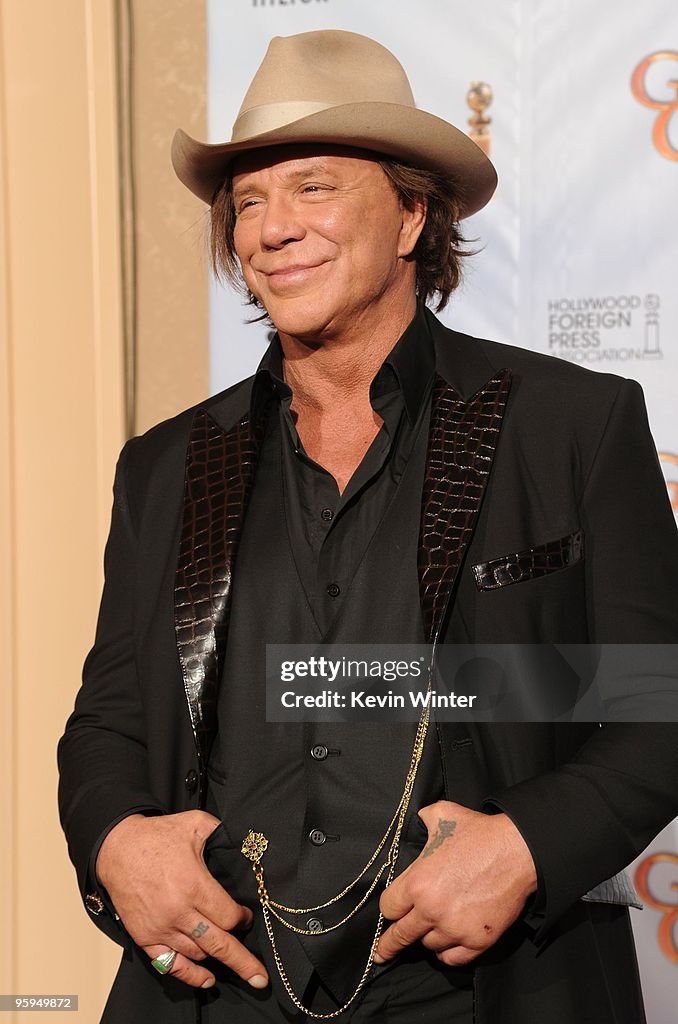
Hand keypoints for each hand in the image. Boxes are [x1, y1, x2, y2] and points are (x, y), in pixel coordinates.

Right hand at [95, 811, 268, 989]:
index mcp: (194, 885)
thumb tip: (246, 843)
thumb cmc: (156, 836)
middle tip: (260, 976)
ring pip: (198, 954)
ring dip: (218, 958)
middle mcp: (179, 912)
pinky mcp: (145, 937)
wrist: (117, 849)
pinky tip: (206, 979)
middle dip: (243, 962)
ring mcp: (161, 928)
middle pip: (219, 944)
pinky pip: (170, 964)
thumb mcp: (195, 823)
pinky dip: (190, 975)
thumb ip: (223, 833)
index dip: (244, 919)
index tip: (248, 916)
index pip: (229, 916)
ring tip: (235, 962)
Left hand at [375, 800, 536, 966]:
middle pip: (401, 936)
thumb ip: (423, 819)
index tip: (391, 911)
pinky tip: (447, 945)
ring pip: (429, 946)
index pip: (388, 907)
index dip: (389, 908)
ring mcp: (455, 928)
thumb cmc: (480, 834)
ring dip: (428, 938)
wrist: (518, 852)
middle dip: (389, 945)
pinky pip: (453, 959)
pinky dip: (448, 953)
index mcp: (418, 882)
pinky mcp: (477, 941)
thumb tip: (418, 819)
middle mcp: (432, 910)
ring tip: (433, 928)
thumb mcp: (442, 814)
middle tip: (381, 954)